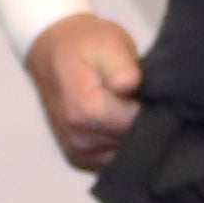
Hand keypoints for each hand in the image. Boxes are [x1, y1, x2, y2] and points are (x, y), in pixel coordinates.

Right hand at [25, 13, 142, 169]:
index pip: (137, 126)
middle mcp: (79, 140)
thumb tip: (129, 88)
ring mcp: (77, 153)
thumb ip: (122, 67)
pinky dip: (118, 144)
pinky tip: (116, 121)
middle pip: (131, 143)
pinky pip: (111, 160)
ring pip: (124, 154)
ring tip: (126, 107)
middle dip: (143, 124)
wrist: (51, 52)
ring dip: (130, 136)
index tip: (151, 94)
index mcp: (86, 112)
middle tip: (140, 98)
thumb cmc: (84, 44)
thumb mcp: (108, 42)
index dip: (152, 110)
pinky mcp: (78, 159)